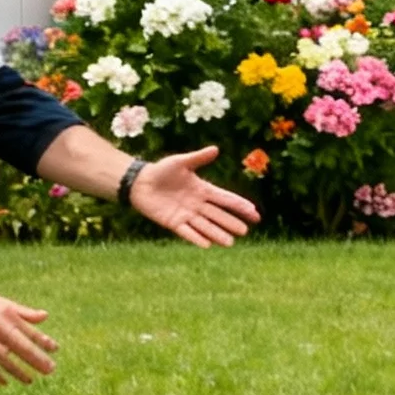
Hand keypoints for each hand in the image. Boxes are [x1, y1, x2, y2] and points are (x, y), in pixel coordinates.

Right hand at [0, 276, 57, 385]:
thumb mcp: (4, 304)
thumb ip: (25, 313)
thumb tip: (45, 316)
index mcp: (6, 315)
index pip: (29, 330)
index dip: (43, 341)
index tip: (55, 350)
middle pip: (20, 347)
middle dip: (36, 359)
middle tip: (50, 370)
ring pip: (4, 360)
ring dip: (18, 372)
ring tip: (30, 380)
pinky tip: (6, 382)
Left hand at [130, 146, 259, 247]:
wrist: (140, 182)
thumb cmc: (161, 170)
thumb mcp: (180, 162)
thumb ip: (198, 158)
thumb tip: (216, 149)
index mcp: (202, 189)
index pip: (224, 198)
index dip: (239, 205)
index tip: (254, 212)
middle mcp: (197, 204)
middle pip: (218, 215)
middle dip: (231, 223)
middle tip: (245, 231)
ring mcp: (186, 214)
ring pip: (205, 226)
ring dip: (217, 234)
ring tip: (230, 243)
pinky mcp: (173, 222)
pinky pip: (187, 232)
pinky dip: (196, 238)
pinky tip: (207, 245)